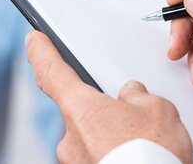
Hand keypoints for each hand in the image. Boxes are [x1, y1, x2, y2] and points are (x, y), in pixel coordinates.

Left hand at [26, 31, 192, 163]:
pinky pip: (97, 159)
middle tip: (136, 122)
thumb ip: (139, 97)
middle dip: (104, 113)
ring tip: (144, 148)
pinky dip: (113, 157)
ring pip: (91, 139)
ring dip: (111, 139)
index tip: (33, 40)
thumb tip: (131, 96)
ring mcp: (75, 163)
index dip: (41, 52)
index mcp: (81, 109)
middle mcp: (70, 138)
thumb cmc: (153, 158)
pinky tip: (137, 159)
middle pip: (81, 112)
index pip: (51, 71)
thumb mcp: (158, 111)